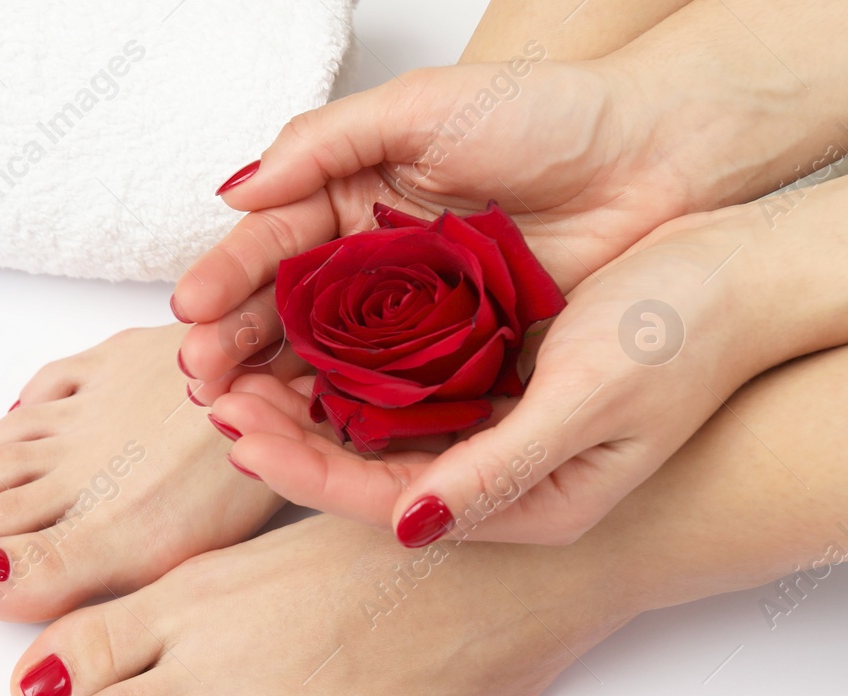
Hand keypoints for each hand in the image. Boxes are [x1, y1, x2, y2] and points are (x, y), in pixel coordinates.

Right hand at [172, 57, 689, 401]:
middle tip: (204, 381)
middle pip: (281, 318)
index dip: (225, 280)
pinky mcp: (454, 363)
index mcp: (347, 199)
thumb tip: (235, 191)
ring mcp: (408, 322)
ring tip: (238, 417)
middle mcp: (366, 267)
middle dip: (234, 349)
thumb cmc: (546, 114)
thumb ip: (323, 142)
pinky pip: (390, 399)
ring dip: (275, 394)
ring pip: (323, 367)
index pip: (268, 247)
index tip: (191, 312)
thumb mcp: (422, 107)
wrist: (657, 155)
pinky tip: (309, 436)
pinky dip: (346, 421)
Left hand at [207, 205, 776, 545]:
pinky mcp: (486, 389)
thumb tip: (409, 530)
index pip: (377, 499)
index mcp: (515, 505)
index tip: (236, 430)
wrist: (743, 282)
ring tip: (232, 370)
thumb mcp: (593, 403)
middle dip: (281, 436)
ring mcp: (485, 436)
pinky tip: (293, 344)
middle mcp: (488, 481)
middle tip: (212, 393)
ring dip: (299, 402)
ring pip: (366, 432)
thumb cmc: (685, 337)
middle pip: (358, 470)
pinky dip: (339, 369)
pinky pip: (394, 391)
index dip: (300, 466)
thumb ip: (500, 469)